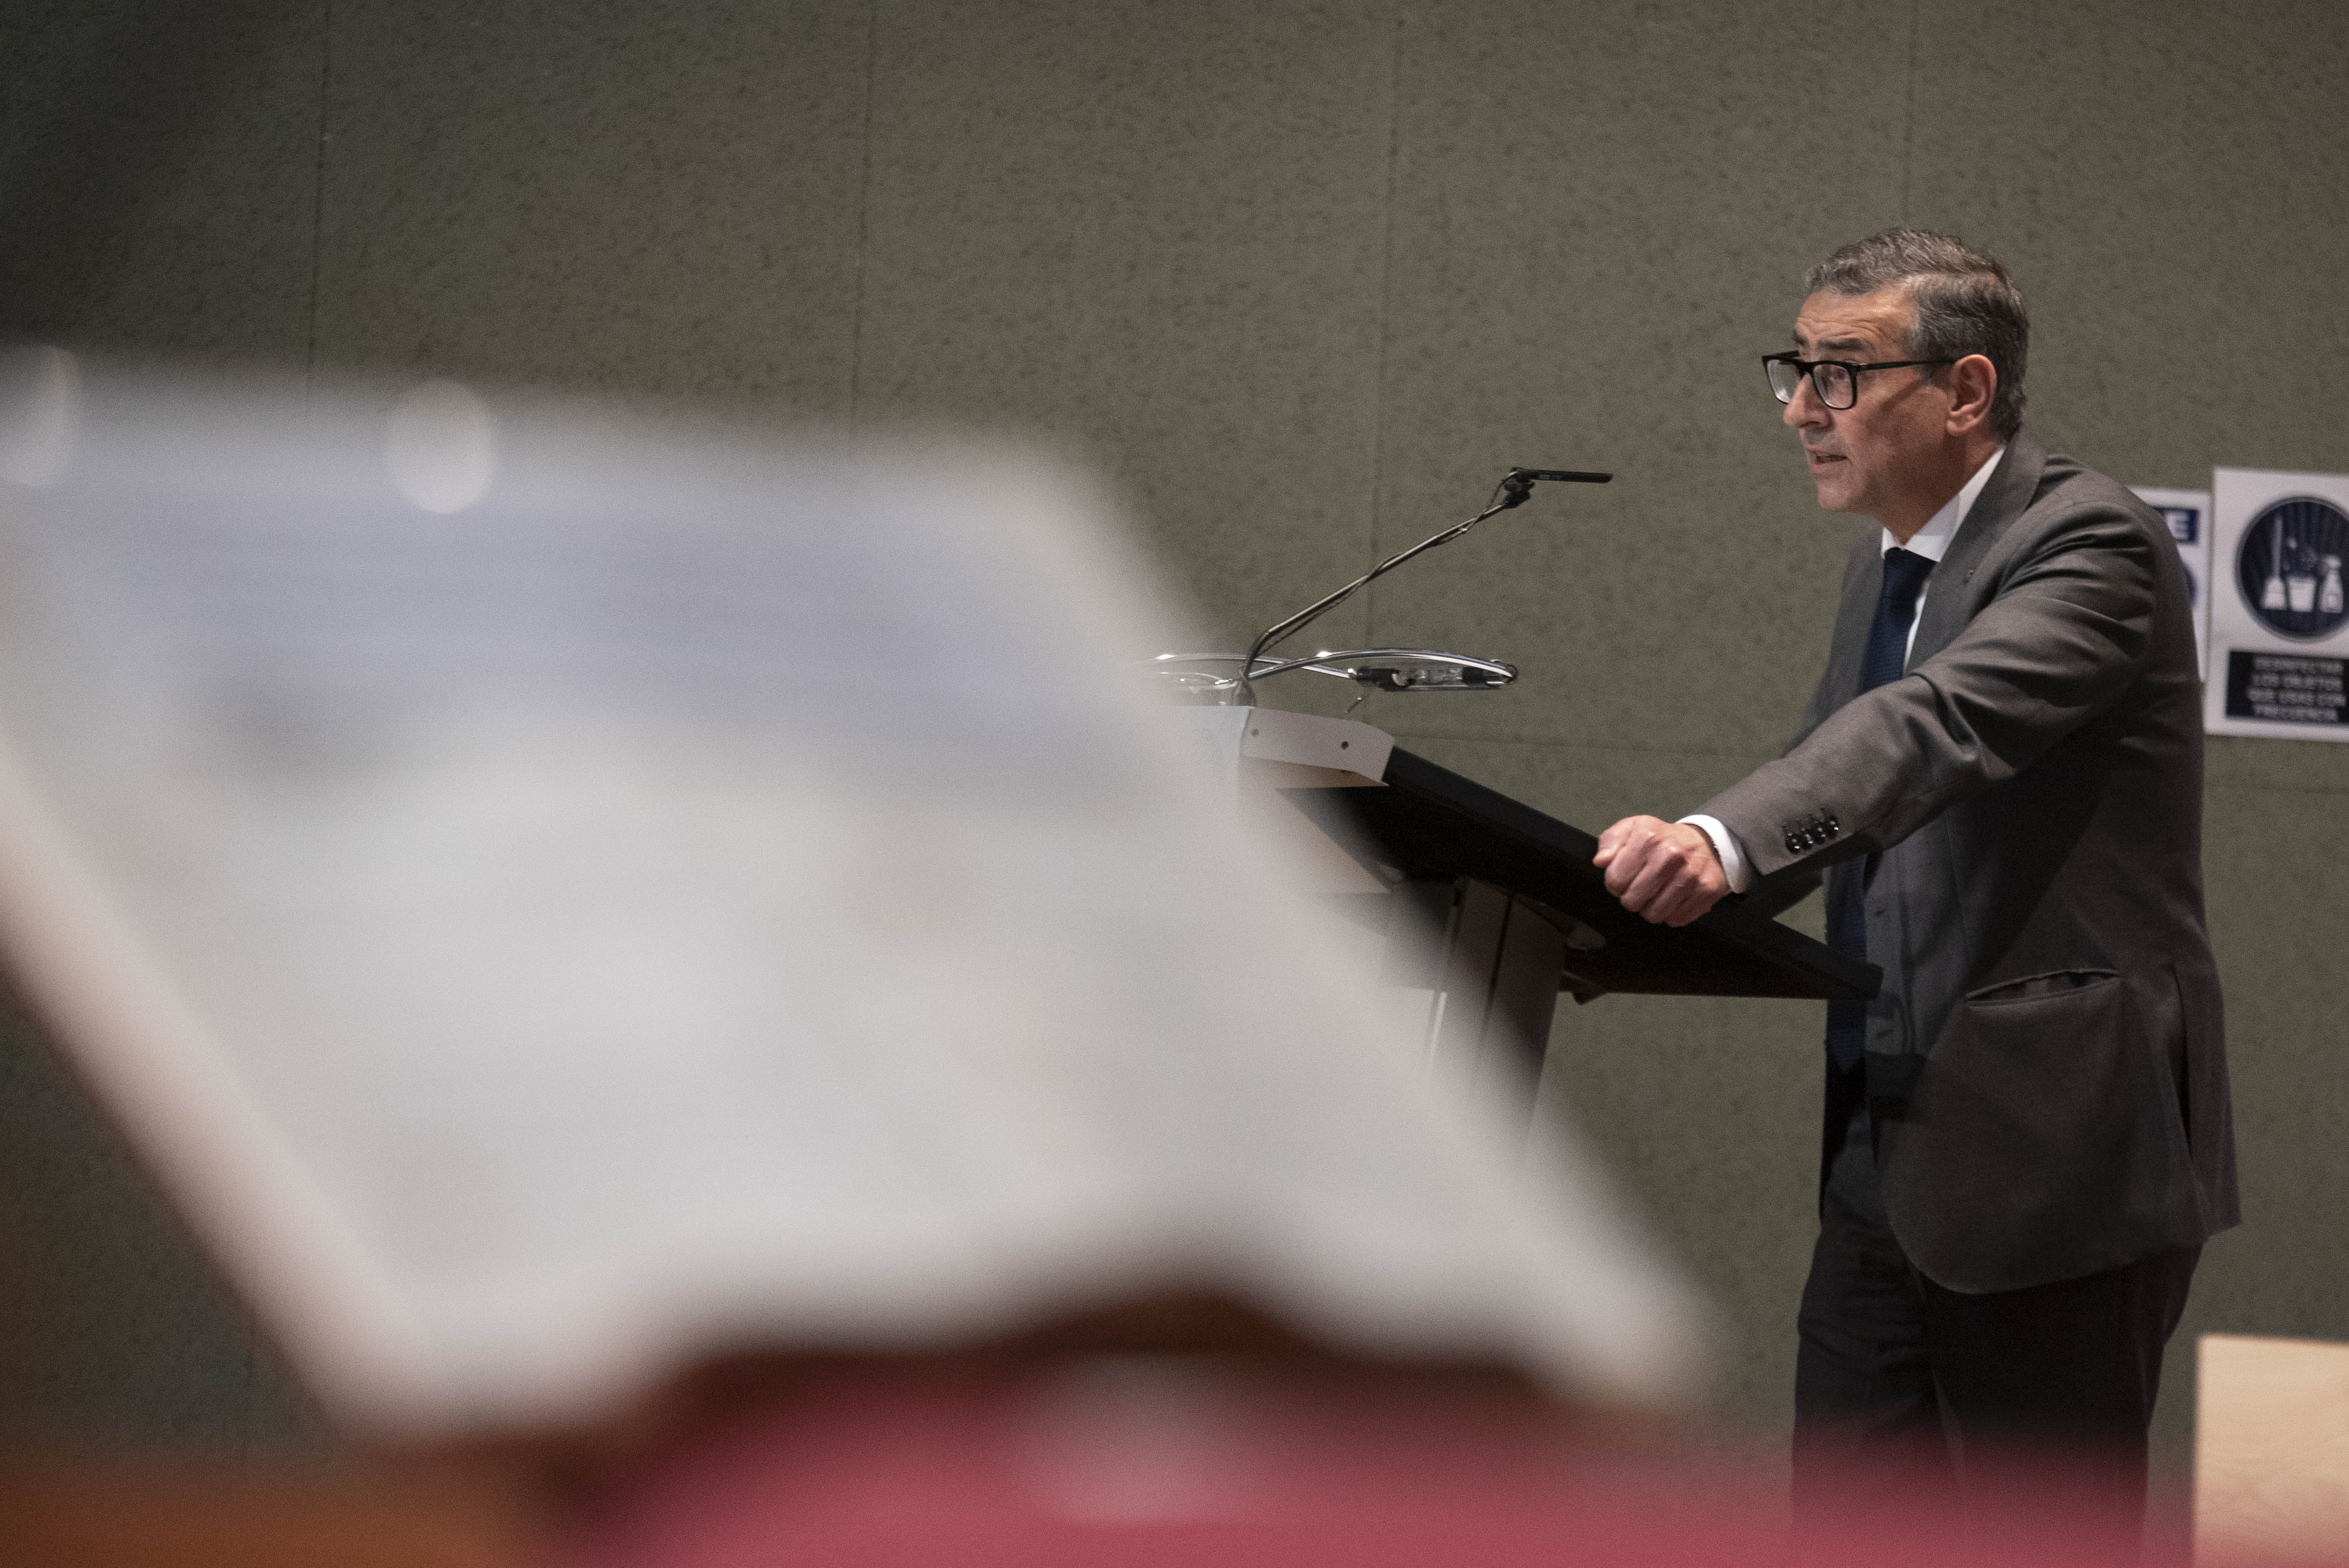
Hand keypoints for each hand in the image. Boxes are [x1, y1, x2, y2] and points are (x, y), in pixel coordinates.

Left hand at [1594, 816, 1728, 926]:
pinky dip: (1672, 913)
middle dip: (1632, 897)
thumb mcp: (1632, 829)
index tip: (1624, 878)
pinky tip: (1674, 897)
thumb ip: (1610, 842)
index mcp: (1648, 838)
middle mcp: (1671, 855)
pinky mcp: (1707, 891)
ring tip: (1657, 892)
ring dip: (1651, 908)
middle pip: (1632, 901)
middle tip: (1640, 887)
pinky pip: (1676, 919)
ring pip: (1654, 914)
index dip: (1615, 883)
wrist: (1704, 842)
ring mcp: (1691, 875)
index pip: (1615, 881)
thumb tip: (1601, 861)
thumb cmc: (1662, 839)